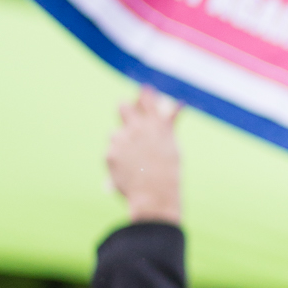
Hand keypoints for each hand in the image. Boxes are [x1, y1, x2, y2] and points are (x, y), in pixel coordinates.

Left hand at [107, 87, 181, 222]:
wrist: (154, 194)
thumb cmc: (168, 171)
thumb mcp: (172, 145)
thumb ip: (169, 124)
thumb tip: (178, 105)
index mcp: (156, 124)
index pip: (146, 99)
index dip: (144, 95)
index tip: (143, 92)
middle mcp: (137, 127)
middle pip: (123, 107)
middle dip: (124, 110)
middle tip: (128, 120)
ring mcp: (122, 139)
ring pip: (115, 134)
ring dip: (121, 142)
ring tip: (133, 160)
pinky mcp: (110, 153)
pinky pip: (111, 152)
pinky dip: (117, 160)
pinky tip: (127, 171)